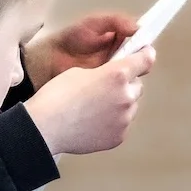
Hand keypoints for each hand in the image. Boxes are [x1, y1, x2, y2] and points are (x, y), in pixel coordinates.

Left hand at [23, 11, 139, 88]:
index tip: (144, 50)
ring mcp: (113, 76)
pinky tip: (116, 87)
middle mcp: (120, 59)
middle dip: (138, 64)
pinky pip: (120, 91)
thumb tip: (139, 28)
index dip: (144, 48)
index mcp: (120, 41)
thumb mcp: (93, 23)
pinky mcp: (106, 91)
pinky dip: (121, 90)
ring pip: (132, 79)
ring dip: (130, 78)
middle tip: (129, 64)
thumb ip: (116, 21)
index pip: (141, 45)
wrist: (48, 61)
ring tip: (120, 77)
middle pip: (139, 64)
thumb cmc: (70, 39)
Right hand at [23, 47, 155, 156]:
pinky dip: (112, 122)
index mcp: (117, 74)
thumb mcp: (80, 71)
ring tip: (95, 108)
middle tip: (106, 88)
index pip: (145, 60)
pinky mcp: (119, 136)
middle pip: (137, 86)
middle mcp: (126, 96)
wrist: (45, 127)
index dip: (145, 55)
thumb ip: (104, 72)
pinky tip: (93, 122)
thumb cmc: (58, 96)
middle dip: (126, 84)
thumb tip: (112, 77)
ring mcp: (124, 118)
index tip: (145, 54)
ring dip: (119, 104)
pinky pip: (122, 124)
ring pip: (130, 106)